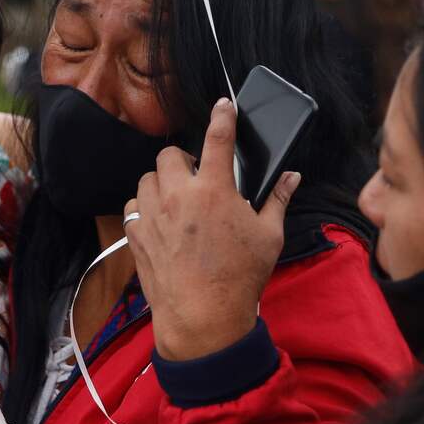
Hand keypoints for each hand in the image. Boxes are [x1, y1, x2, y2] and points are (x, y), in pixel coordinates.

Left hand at [124, 98, 299, 360]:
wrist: (203, 318)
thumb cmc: (239, 277)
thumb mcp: (269, 236)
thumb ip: (278, 200)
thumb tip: (291, 177)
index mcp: (215, 190)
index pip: (218, 138)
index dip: (222, 116)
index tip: (223, 105)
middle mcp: (179, 196)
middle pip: (169, 155)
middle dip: (183, 160)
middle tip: (197, 177)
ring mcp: (154, 215)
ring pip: (147, 178)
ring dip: (160, 182)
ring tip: (176, 199)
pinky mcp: (137, 236)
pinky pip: (132, 207)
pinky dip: (143, 208)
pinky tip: (158, 220)